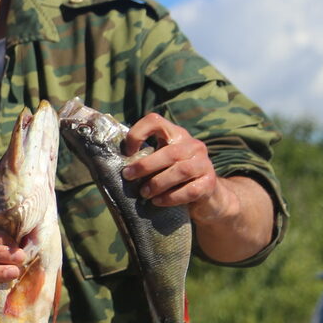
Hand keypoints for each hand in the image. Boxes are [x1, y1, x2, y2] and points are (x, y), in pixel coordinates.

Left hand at [122, 113, 236, 220]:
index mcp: (176, 135)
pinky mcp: (209, 183)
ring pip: (180, 171)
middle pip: (169, 152)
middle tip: (128, 176)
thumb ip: (144, 158)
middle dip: (145, 165)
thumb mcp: (159, 163)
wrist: (206, 196)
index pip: (155, 121)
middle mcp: (193, 145)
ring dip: (157, 183)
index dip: (138, 133)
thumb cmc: (172, 177)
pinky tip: (158, 201)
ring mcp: (204, 163)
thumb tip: (113, 165)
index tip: (127, 152)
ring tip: (144, 193)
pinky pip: (190, 190)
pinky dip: (170, 197)